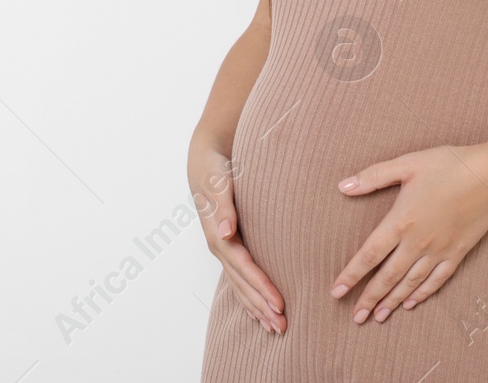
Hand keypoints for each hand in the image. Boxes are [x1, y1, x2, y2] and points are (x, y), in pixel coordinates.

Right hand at [189, 140, 285, 334]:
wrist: (205, 160)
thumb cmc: (215, 170)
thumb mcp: (218, 182)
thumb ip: (222, 206)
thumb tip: (226, 232)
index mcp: (218, 234)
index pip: (244, 267)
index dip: (261, 287)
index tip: (279, 304)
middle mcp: (219, 245)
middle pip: (242, 283)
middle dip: (261, 306)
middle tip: (282, 327)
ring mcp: (222, 248)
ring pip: (240, 285)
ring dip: (256, 308)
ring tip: (274, 327)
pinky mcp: (228, 246)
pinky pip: (238, 278)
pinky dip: (247, 297)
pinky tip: (257, 312)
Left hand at [329, 143, 487, 323]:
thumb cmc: (446, 165)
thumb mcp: (406, 164)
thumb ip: (373, 177)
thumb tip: (343, 186)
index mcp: (400, 222)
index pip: (369, 255)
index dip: (351, 275)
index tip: (336, 292)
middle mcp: (417, 242)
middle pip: (387, 277)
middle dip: (369, 298)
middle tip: (356, 318)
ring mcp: (438, 251)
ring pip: (410, 283)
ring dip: (392, 301)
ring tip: (378, 317)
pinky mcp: (457, 254)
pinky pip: (436, 280)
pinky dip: (422, 294)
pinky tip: (411, 304)